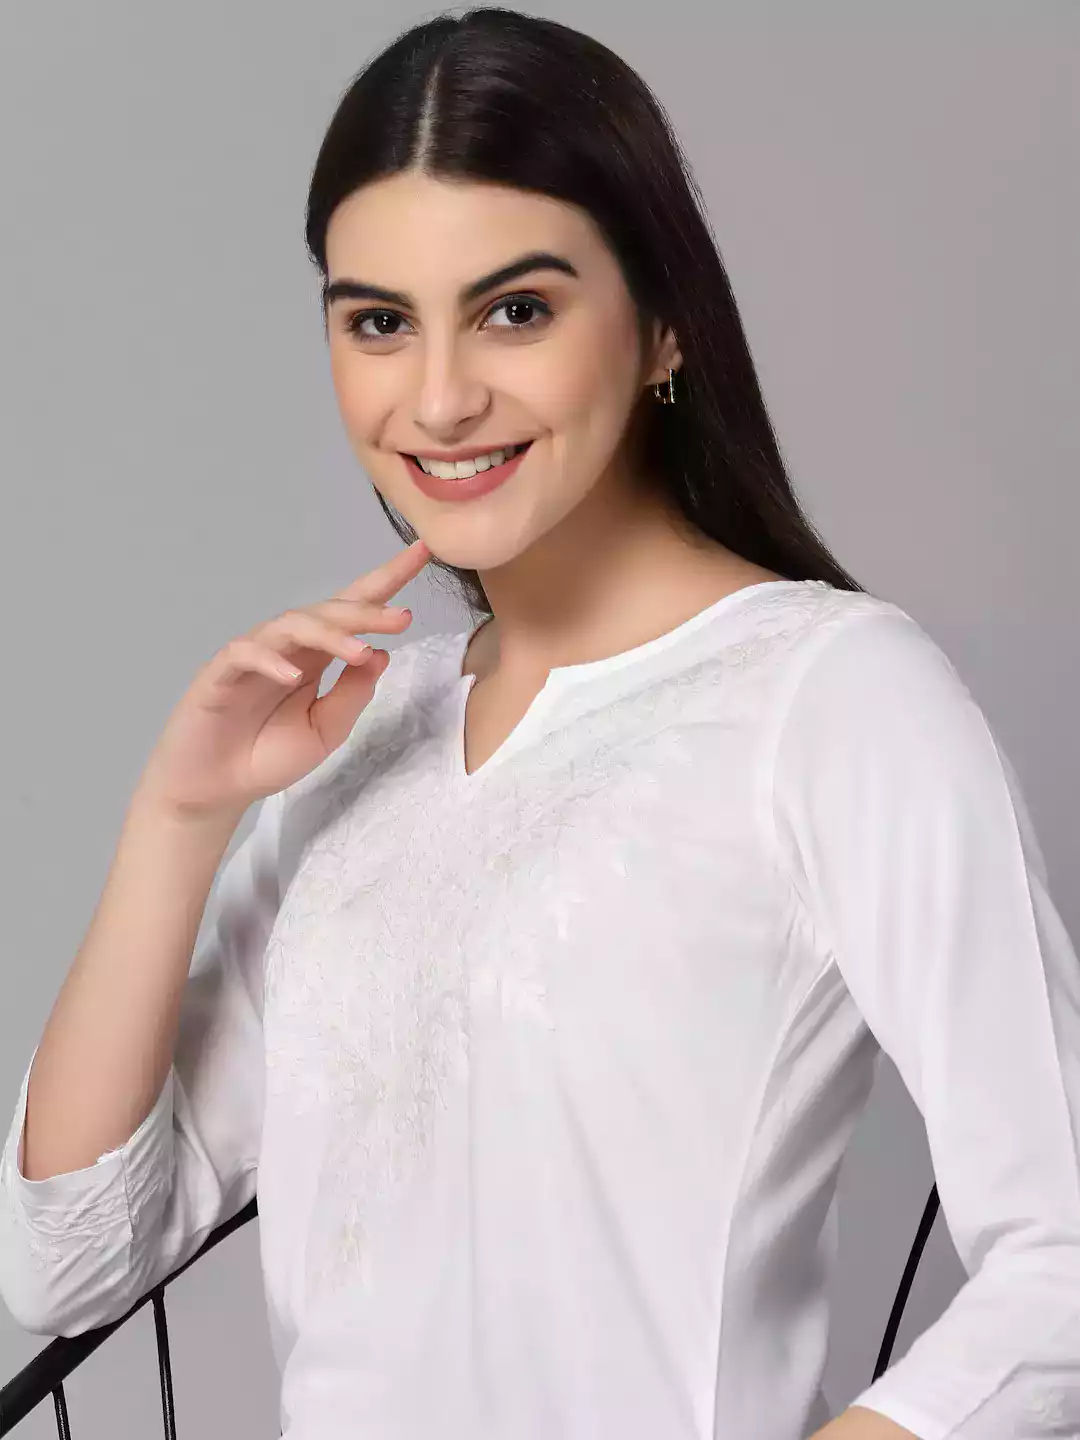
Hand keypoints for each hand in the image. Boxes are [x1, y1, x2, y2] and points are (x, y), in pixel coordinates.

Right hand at [134, 538, 432, 819]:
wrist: (216, 790)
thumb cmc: (267, 757)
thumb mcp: (327, 731)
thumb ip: (352, 694)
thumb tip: (381, 654)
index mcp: (315, 657)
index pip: (353, 610)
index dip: (386, 581)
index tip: (424, 553)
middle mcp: (287, 647)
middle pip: (328, 611)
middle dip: (366, 610)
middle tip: (401, 618)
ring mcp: (253, 656)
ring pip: (292, 625)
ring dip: (329, 635)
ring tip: (360, 651)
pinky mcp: (219, 673)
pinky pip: (246, 654)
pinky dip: (271, 661)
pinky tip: (294, 676)